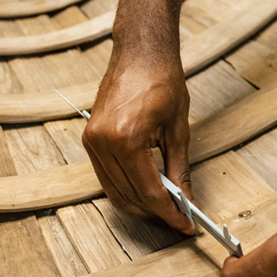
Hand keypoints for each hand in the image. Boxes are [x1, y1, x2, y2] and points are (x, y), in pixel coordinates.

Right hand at [82, 52, 193, 232]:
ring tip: (165, 207)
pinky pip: (106, 175)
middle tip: (179, 218)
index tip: (186, 225)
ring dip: (140, 203)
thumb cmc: (162, 81)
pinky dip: (125, 187)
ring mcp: (92, 141)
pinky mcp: (89, 138)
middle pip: (130, 196)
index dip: (169, 213)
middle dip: (155, 212)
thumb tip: (187, 201)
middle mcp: (103, 142)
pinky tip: (146, 189)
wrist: (140, 52)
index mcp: (127, 138)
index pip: (149, 191)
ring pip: (115, 191)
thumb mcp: (179, 129)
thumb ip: (180, 170)